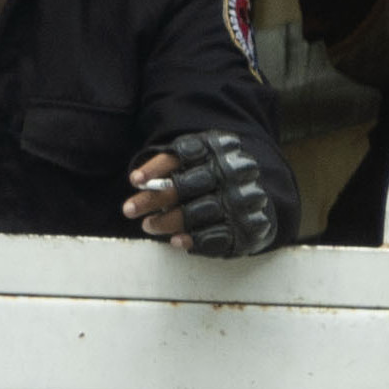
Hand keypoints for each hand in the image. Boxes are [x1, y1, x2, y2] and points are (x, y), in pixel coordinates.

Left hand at [134, 117, 289, 257]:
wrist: (259, 194)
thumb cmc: (214, 175)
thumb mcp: (197, 159)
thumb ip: (171, 166)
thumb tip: (139, 182)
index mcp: (219, 147)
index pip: (183, 154)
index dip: (157, 168)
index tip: (135, 181)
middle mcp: (233, 170)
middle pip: (186, 186)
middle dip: (153, 199)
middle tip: (129, 210)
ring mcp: (242, 198)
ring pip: (197, 212)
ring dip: (167, 222)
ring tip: (148, 226)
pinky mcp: (249, 224)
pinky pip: (215, 235)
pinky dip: (191, 239)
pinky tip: (174, 240)